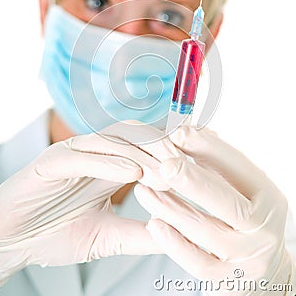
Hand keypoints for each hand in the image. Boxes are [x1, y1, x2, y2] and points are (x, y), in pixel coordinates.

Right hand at [0, 121, 180, 285]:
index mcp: (108, 167)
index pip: (146, 147)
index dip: (171, 152)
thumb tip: (175, 236)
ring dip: (142, 152)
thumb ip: (138, 233)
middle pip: (135, 135)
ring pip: (113, 139)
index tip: (197, 166)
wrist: (11, 242)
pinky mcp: (52, 161)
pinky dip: (110, 161)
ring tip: (165, 170)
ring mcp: (73, 153)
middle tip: (186, 166)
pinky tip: (133, 173)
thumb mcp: (106, 236)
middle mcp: (94, 154)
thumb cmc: (54, 235)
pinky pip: (84, 153)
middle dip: (162, 148)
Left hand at [135, 126, 294, 294]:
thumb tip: (185, 132)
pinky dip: (174, 244)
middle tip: (165, 164)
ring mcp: (247, 257)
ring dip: (171, 208)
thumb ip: (217, 163)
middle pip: (226, 203)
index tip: (180, 133)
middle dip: (193, 181)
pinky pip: (198, 263)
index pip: (240, 169)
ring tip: (144, 190)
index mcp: (268, 197)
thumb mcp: (242, 189)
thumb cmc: (246, 217)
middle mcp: (262, 228)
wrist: (266, 268)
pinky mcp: (229, 281)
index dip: (210, 149)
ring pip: (205, 231)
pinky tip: (154, 225)